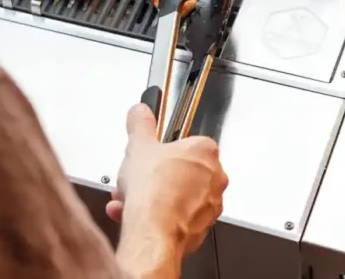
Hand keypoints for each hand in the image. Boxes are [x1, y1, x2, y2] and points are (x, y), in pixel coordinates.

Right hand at [107, 104, 227, 255]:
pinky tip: (134, 214)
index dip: (163, 149)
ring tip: (129, 198)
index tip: (151, 153)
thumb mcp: (138, 146)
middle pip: (181, 171)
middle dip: (155, 175)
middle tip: (137, 177)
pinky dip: (157, 215)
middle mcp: (215, 179)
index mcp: (206, 152)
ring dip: (153, 196)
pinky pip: (176, 217)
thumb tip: (140, 113)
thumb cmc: (154, 191)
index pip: (187, 142)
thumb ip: (140, 124)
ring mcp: (209, 205)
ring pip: (177, 196)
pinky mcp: (200, 229)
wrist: (153, 232)